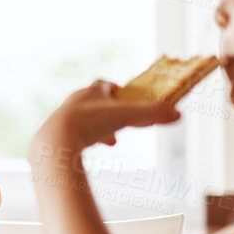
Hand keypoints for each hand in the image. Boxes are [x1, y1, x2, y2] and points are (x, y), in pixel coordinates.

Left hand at [28, 80, 180, 163]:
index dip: (116, 90)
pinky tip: (91, 149)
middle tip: (121, 122)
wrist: (55, 139)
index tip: (125, 97)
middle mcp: (76, 100)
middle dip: (109, 112)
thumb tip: (179, 115)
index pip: (104, 84)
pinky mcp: (55, 133)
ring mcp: (64, 116)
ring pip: (84, 119)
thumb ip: (152, 115)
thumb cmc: (91, 123)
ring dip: (99, 128)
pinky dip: (86, 140)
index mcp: (92, 91)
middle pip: (95, 102)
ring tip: (111, 140)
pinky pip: (73, 134)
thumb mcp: (126, 118)